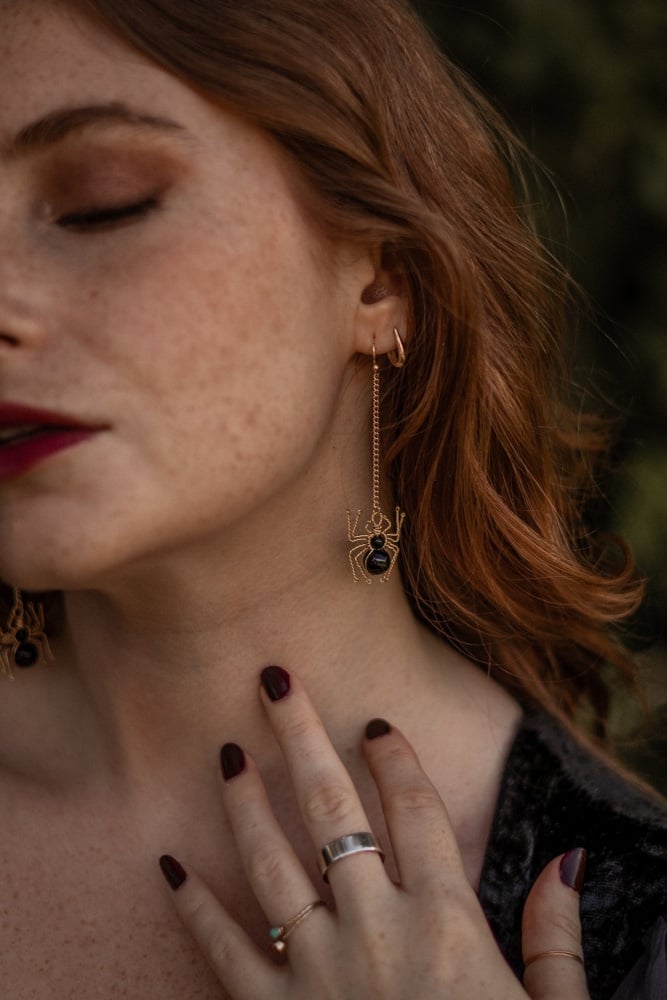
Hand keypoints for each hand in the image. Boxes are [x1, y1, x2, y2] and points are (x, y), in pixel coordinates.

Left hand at [158, 668, 590, 998]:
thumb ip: (556, 940)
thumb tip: (569, 862)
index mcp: (446, 922)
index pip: (417, 810)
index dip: (395, 757)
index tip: (374, 719)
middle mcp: (375, 929)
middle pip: (331, 810)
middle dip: (299, 738)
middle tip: (273, 680)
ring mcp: (318, 973)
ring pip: (269, 864)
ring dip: (243, 802)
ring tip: (224, 751)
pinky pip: (223, 956)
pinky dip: (194, 910)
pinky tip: (169, 868)